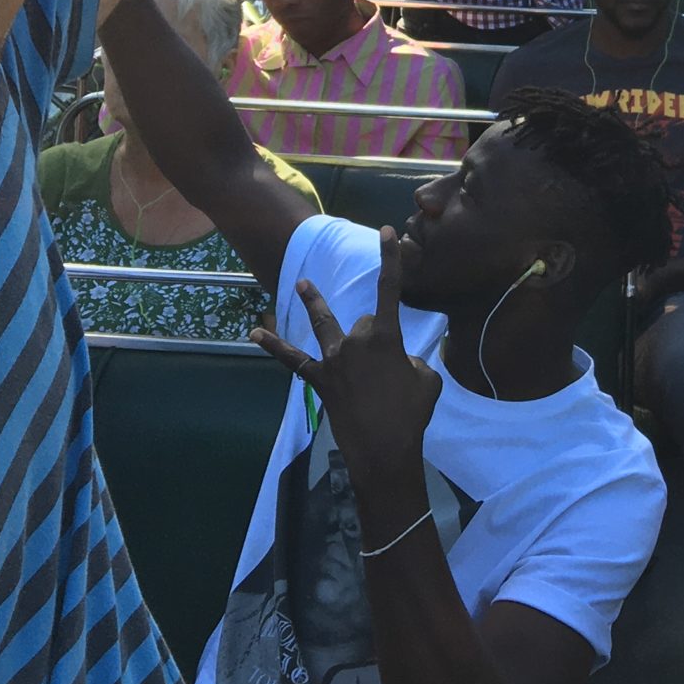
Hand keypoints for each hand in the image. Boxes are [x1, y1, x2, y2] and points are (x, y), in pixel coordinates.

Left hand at [253, 229, 440, 490]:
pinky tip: (256, 332)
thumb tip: (396, 362)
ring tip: (305, 284)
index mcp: (387, 338)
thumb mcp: (426, 379)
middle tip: (389, 374)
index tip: (388, 232)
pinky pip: (293, 359)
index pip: (390, 290)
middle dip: (377, 339)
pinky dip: (274, 344)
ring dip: (316, 303)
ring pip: (326, 325)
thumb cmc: (412, 414)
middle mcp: (357, 342)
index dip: (390, 259)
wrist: (385, 450)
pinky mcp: (319, 380)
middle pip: (366, 323)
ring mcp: (334, 361)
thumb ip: (411, 361)